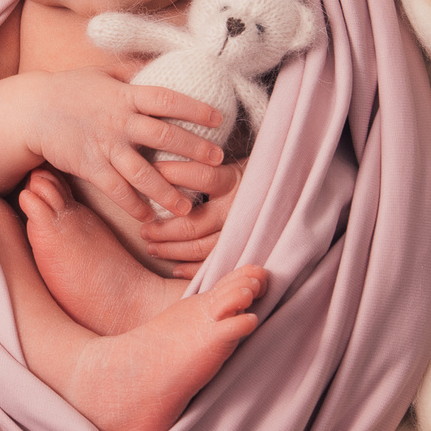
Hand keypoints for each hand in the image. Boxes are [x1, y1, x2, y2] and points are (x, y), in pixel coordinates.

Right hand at [26, 72, 226, 224]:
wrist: (31, 111)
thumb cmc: (68, 89)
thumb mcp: (101, 74)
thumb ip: (130, 73)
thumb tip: (158, 64)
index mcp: (126, 95)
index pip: (168, 99)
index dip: (195, 108)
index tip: (219, 119)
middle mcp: (120, 120)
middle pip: (165, 135)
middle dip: (195, 150)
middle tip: (218, 163)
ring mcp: (105, 145)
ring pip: (144, 172)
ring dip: (168, 191)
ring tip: (188, 207)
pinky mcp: (89, 166)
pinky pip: (116, 190)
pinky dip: (133, 205)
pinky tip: (147, 216)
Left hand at [133, 159, 240, 273]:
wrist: (287, 194)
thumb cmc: (249, 175)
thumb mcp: (230, 162)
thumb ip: (202, 162)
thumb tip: (157, 162)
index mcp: (233, 180)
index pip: (199, 176)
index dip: (171, 175)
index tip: (148, 174)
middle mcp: (238, 208)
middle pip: (193, 222)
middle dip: (162, 229)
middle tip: (144, 230)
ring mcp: (242, 231)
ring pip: (200, 247)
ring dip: (171, 250)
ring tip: (152, 247)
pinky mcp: (245, 248)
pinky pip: (214, 264)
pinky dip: (192, 269)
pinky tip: (174, 268)